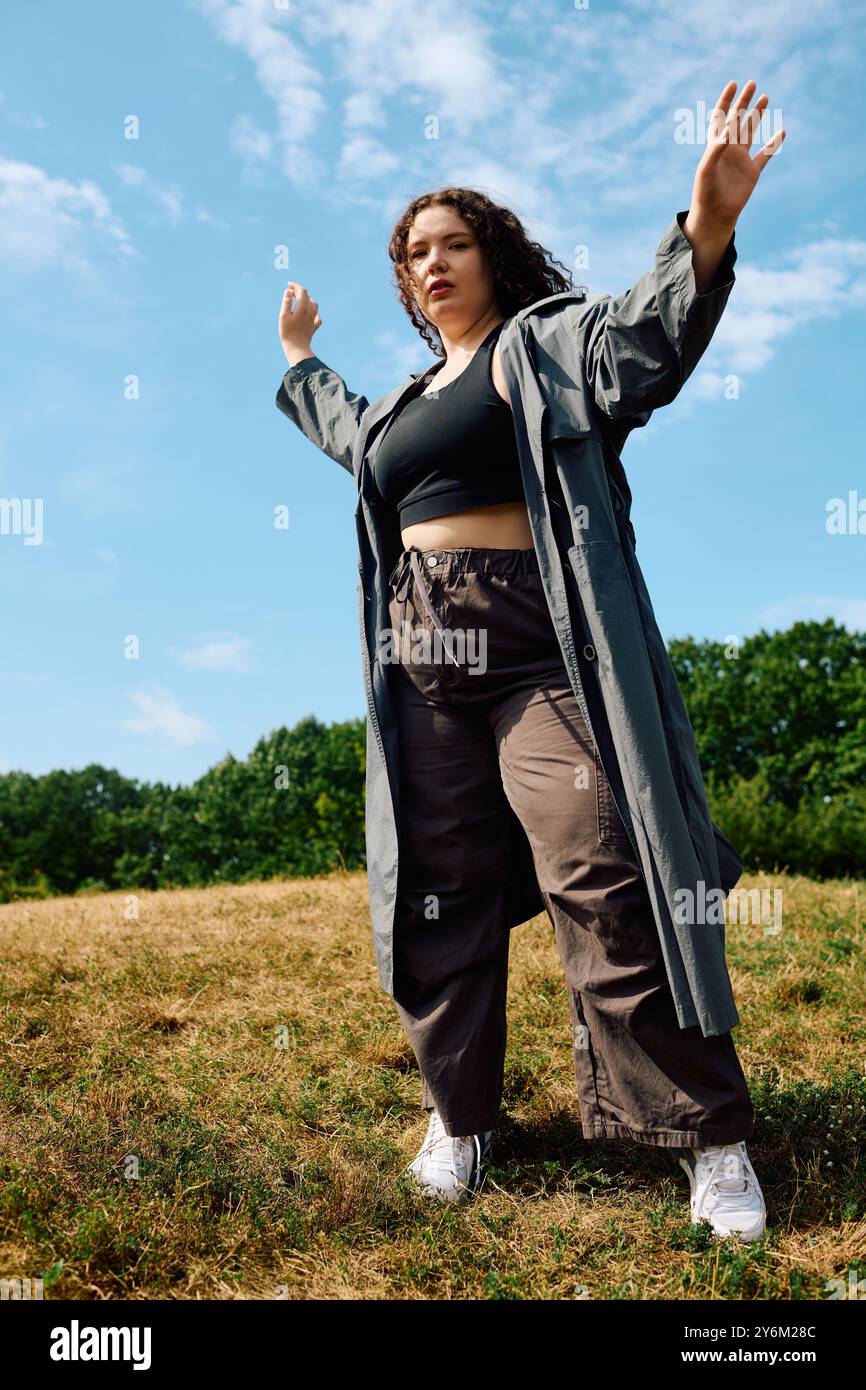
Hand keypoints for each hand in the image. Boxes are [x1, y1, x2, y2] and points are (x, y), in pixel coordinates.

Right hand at [279, 281, 321, 364]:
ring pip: (314, 305)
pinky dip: (312, 312)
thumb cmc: (287, 332)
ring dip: (306, 300)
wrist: (297, 348)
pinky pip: (316, 317)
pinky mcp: (313, 327)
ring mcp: (313, 320)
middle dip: (298, 292)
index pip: (302, 291)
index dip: (295, 286)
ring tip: (299, 301)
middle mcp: (310, 312)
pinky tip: (308, 315)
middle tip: (289, 293)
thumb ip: (286, 302)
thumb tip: (288, 291)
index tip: (288, 285)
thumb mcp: (283, 316)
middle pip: (307, 296)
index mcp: (303, 308)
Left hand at [686, 79, 785, 238]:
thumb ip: (716, 149)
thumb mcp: (707, 169)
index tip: (733, 84)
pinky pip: (766, 154)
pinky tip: (782, 131)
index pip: (720, 117)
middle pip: (737, 119)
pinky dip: (774, 144)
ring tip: (765, 97)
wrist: (715, 217)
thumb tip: (728, 131)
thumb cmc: (705, 193)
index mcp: (715, 145)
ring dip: (758, 115)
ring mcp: (741, 160)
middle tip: (752, 84)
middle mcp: (728, 149)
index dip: (726, 100)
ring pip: (751, 131)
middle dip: (744, 101)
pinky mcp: (752, 172)